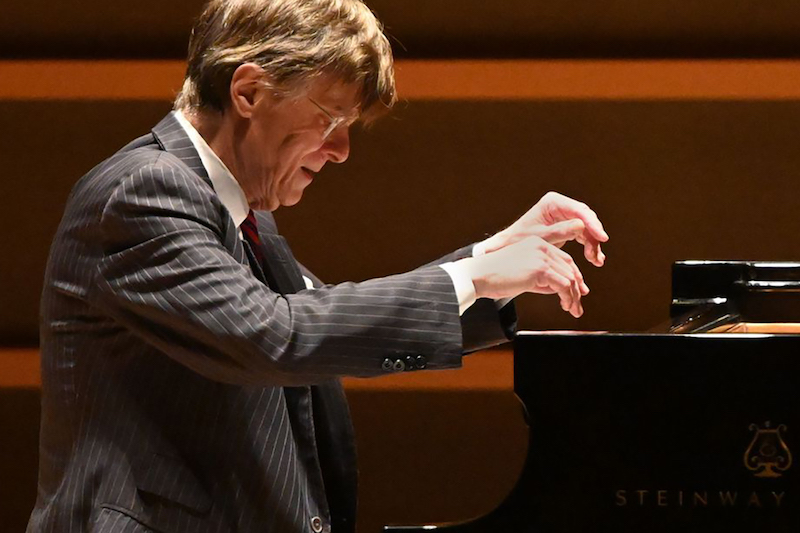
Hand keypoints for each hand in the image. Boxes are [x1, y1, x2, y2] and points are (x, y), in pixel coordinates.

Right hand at [462, 236, 588, 317]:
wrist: (478, 275)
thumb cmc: (494, 277)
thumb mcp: (522, 274)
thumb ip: (541, 278)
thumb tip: (558, 290)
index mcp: (537, 243)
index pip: (564, 260)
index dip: (574, 277)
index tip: (578, 292)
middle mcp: (542, 246)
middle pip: (570, 268)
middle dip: (576, 289)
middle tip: (577, 306)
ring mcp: (541, 257)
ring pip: (569, 278)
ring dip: (573, 297)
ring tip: (573, 310)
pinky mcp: (540, 269)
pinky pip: (563, 285)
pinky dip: (568, 298)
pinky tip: (565, 306)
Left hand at [480, 192, 608, 266]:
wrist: (510, 246)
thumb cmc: (520, 239)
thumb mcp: (541, 237)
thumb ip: (560, 231)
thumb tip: (582, 227)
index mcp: (553, 202)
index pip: (578, 211)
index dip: (592, 224)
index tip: (602, 238)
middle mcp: (561, 205)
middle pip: (586, 218)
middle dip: (594, 236)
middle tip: (597, 254)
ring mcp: (565, 215)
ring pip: (587, 228)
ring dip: (593, 244)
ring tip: (596, 261)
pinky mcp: (567, 226)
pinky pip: (583, 234)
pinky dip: (589, 246)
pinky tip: (595, 259)